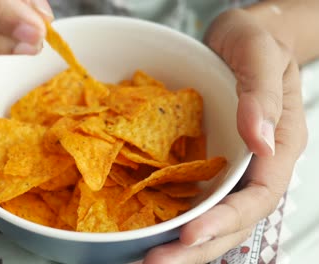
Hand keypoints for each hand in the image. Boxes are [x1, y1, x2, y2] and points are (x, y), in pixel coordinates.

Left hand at [144, 8, 306, 263]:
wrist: (236, 37)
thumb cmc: (256, 40)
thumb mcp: (261, 54)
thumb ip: (262, 95)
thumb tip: (261, 139)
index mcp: (279, 146)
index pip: (258, 197)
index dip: (226, 220)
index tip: (190, 232)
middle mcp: (254, 166)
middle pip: (233, 221)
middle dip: (196, 247)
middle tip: (156, 262)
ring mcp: (229, 168)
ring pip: (211, 216)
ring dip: (181, 243)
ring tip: (145, 259)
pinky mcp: (205, 162)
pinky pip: (191, 196)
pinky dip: (171, 217)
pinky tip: (146, 228)